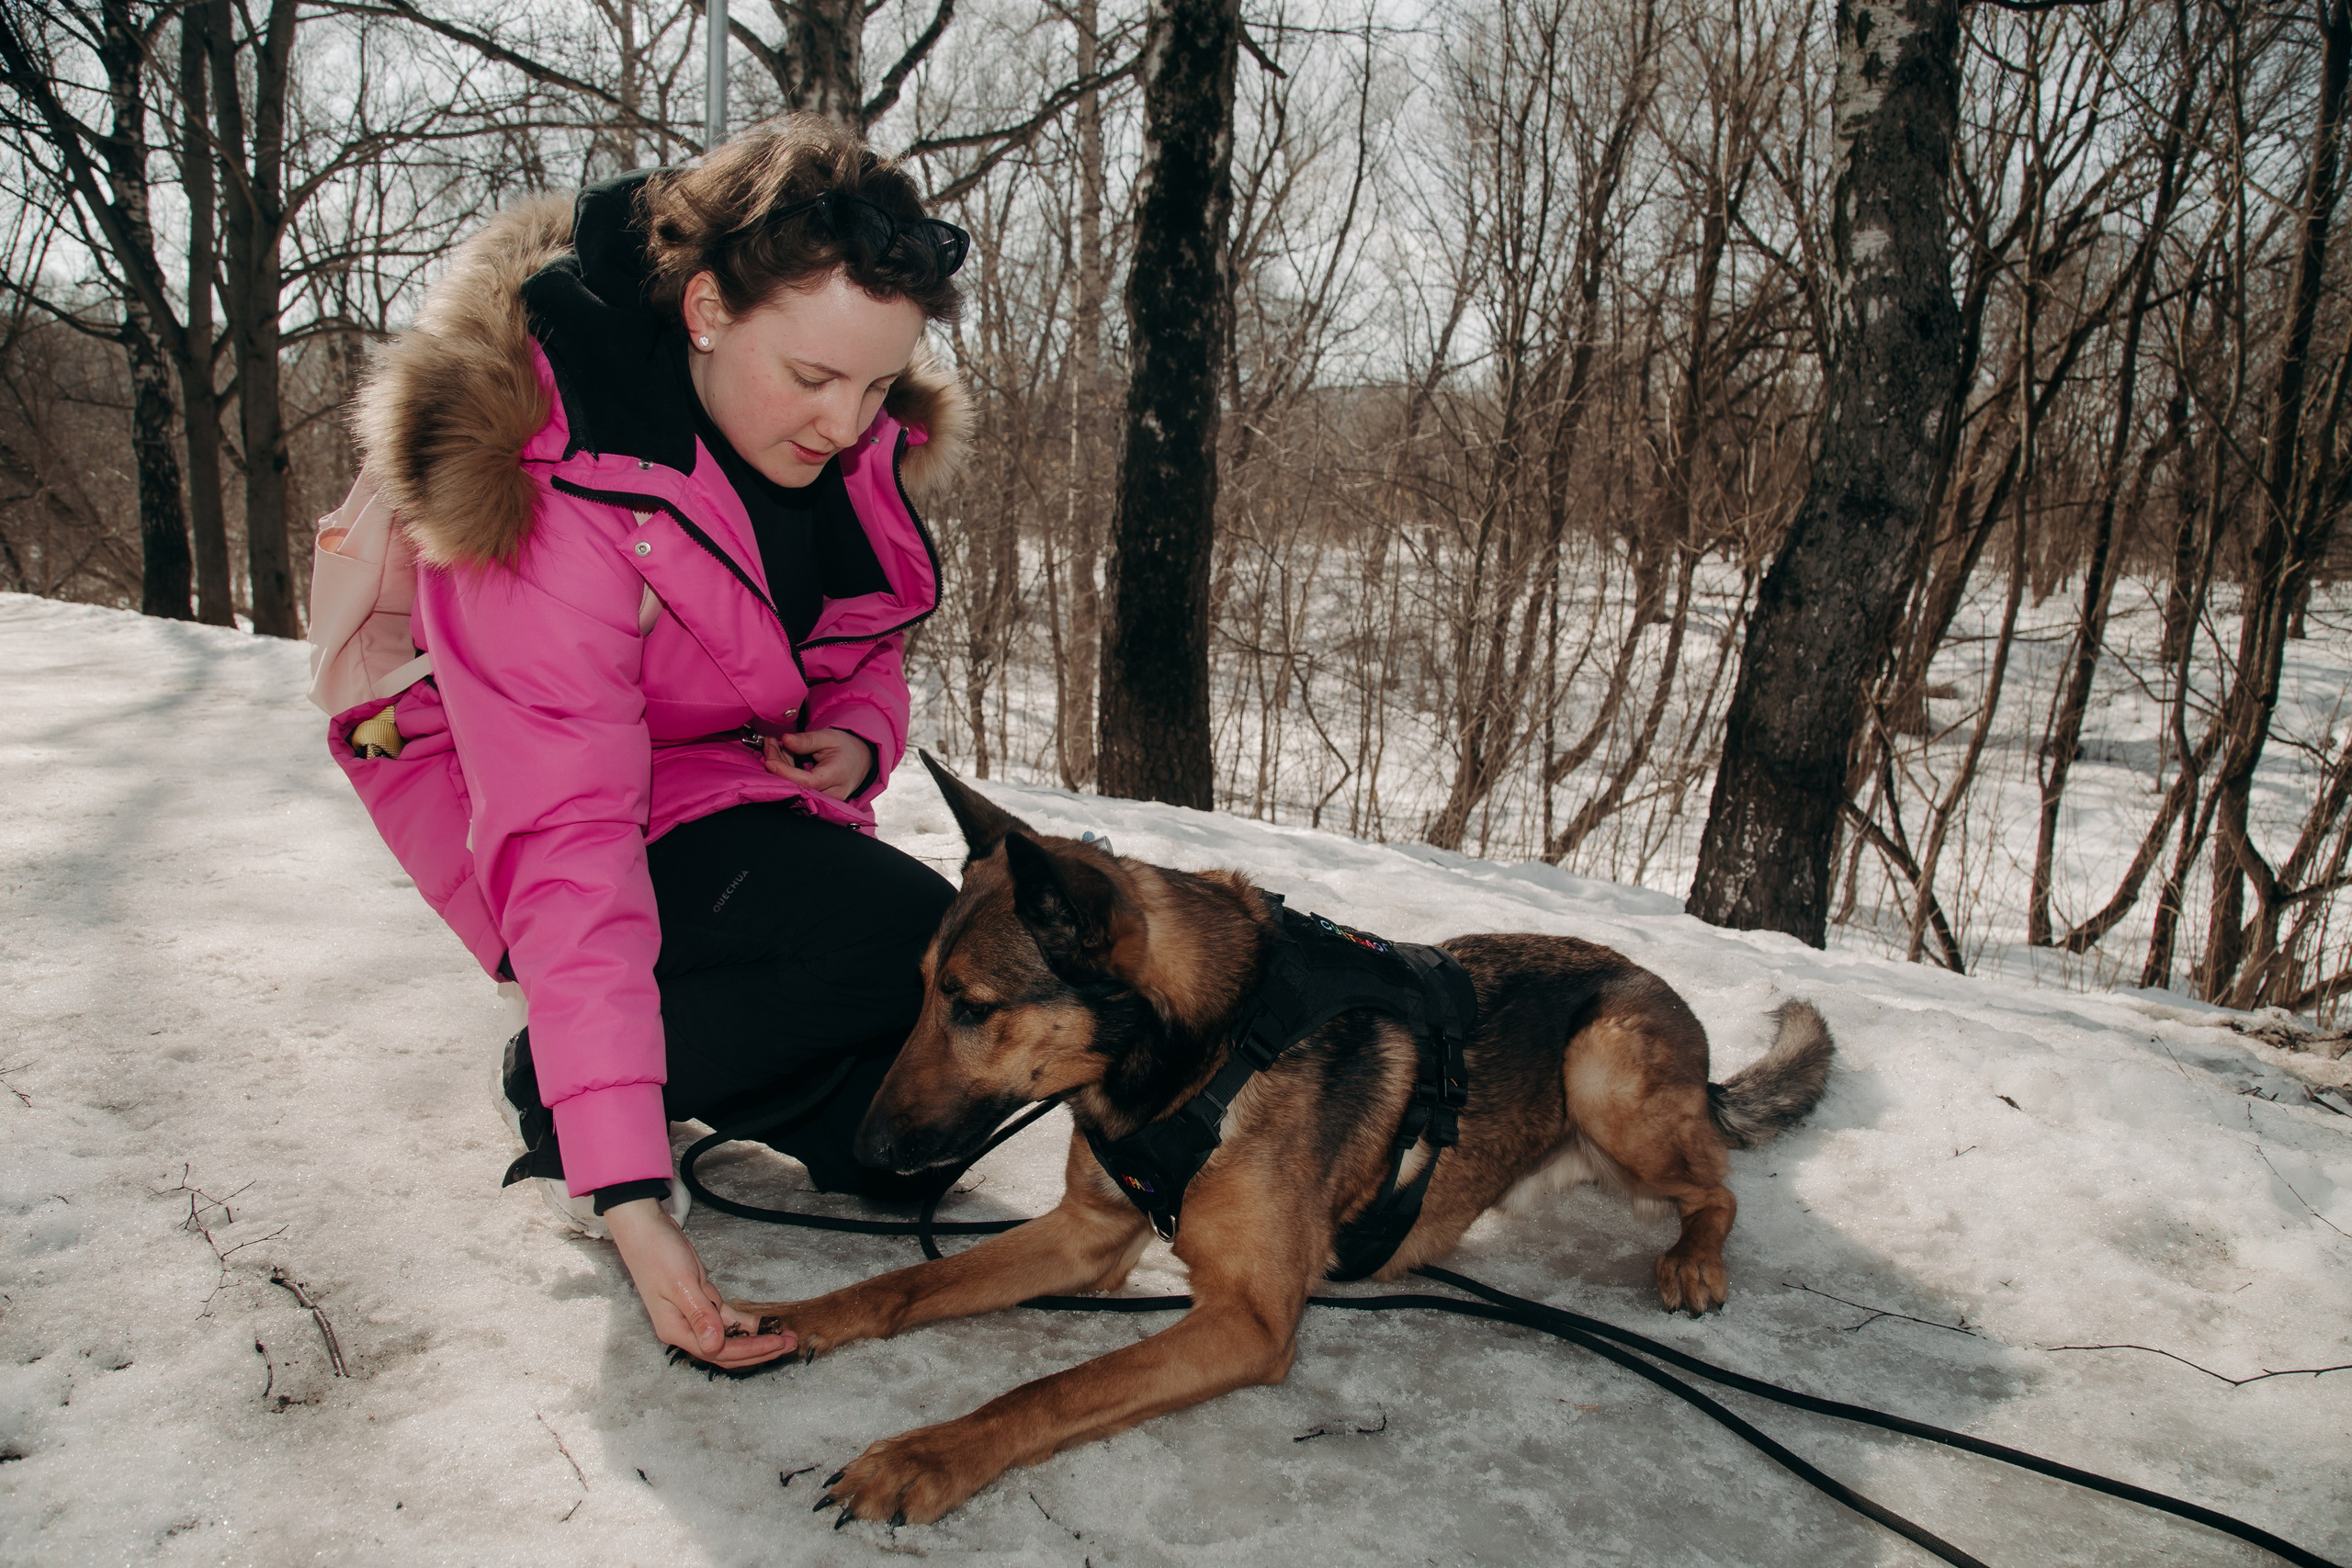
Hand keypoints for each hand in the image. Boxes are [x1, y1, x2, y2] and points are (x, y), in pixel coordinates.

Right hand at [605, 1198, 794, 1368]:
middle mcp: (685, 1329)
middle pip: (726, 1351)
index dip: (750, 1351)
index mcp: (676, 1330)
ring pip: (729, 1337)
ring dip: (756, 1338)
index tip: (776, 1344)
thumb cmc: (657, 1254)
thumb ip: (699, 1316)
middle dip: (759, 1349)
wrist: (646, 1229)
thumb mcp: (681, 1284)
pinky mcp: (701, 1301)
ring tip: (785, 1336)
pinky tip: (765, 1323)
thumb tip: (714, 1346)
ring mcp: (694, 1316)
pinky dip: (745, 1322)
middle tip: (790, 1344)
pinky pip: (727, 1318)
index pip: (719, 1351)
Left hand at [762, 727, 871, 800]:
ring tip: (777, 747)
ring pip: (794, 789)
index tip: (769, 759)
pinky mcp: (818, 802)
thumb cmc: (846, 747)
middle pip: (797, 786)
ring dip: (781, 769)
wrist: (861, 761)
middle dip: (778, 765)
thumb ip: (806, 740)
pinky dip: (787, 775)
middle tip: (769, 743)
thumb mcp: (828, 737)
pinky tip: (784, 759)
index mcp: (838, 775)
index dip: (785, 772)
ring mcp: (826, 801)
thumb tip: (785, 740)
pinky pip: (797, 790)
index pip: (807, 781)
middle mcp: (833, 794)